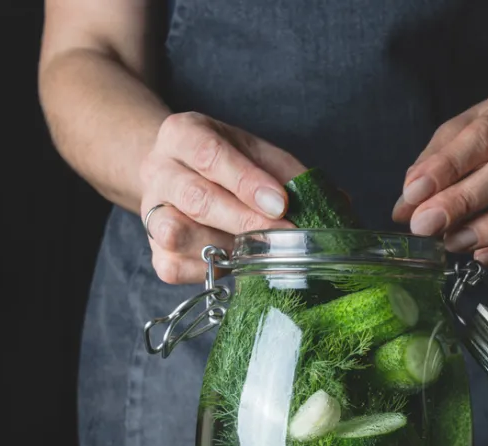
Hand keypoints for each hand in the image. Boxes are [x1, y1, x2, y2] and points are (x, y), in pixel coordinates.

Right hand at [140, 112, 305, 282]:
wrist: (180, 174)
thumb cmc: (227, 163)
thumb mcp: (257, 154)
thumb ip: (291, 174)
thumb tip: (337, 203)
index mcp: (182, 134)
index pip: (210, 154)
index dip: (247, 182)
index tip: (280, 203)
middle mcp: (158, 170)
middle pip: (196, 198)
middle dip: (245, 220)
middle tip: (284, 235)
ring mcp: (150, 211)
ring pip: (177, 234)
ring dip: (224, 247)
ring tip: (257, 250)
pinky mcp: (154, 250)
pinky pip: (174, 267)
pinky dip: (208, 270)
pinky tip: (233, 262)